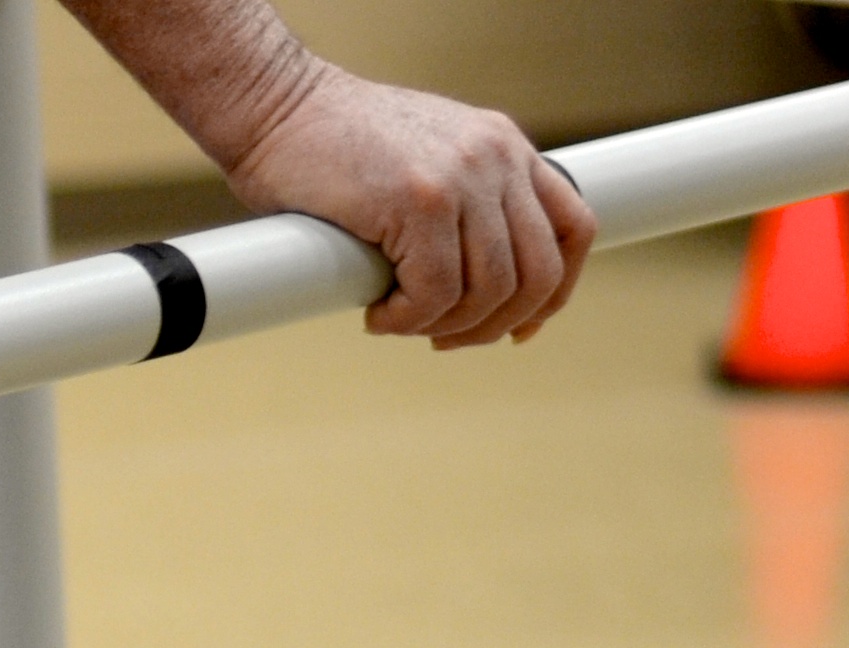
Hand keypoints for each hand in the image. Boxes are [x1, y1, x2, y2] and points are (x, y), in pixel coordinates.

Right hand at [224, 63, 591, 347]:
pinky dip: (407, 320)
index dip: (555, 293)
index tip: (520, 327)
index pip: (572, 228)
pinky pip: (436, 294)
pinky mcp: (420, 201)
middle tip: (445, 337)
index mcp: (504, 146)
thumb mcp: (425, 161)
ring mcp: (462, 177)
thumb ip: (463, 202)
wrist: (276, 109)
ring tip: (402, 320)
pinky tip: (378, 313)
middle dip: (495, 325)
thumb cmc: (331, 144)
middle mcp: (495, 157)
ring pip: (489, 291)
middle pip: (537, 273)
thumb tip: (478, 281)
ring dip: (444, 326)